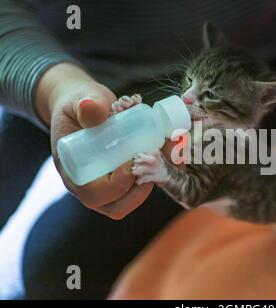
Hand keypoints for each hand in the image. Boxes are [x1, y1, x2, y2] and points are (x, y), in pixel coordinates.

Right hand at [36, 63, 152, 218]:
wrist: (85, 106)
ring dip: (153, 181)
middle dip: (141, 190)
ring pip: (132, 199)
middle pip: (118, 206)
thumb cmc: (77, 106)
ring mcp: (109, 186)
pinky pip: (141, 186)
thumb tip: (91, 106)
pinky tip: (169, 152)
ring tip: (165, 156)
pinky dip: (158, 173)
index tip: (132, 160)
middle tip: (155, 163)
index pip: (96, 195)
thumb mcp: (78, 100)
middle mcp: (91, 186)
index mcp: (73, 174)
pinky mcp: (125, 178)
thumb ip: (86, 104)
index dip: (118, 184)